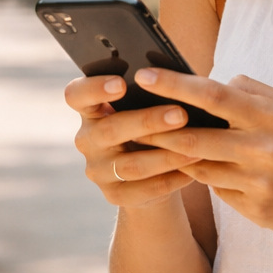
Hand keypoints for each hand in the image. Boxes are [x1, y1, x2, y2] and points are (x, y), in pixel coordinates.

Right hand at [64, 74, 204, 207]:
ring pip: (130, 165)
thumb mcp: (143, 108)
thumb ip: (149, 94)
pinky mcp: (114, 195)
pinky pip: (144, 190)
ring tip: (196, 148)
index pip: (76, 95)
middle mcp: (87, 140)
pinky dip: (171, 179)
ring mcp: (98, 170)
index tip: (121, 83)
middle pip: (110, 130)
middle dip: (147, 122)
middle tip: (181, 115)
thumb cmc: (150, 126)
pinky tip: (192, 171)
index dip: (95, 88)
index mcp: (90, 110)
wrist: (150, 173)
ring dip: (166, 156)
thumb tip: (177, 77)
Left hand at [134, 69, 272, 243]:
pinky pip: (216, 190)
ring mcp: (258, 182)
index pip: (212, 94)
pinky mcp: (256, 210)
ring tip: (141, 150)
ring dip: (169, 158)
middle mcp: (263, 148)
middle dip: (155, 129)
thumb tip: (212, 78)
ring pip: (198, 166)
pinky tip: (189, 172)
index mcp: (271, 115)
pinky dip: (202, 178)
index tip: (143, 76)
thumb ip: (253, 91)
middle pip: (193, 135)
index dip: (174, 85)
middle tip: (124, 122)